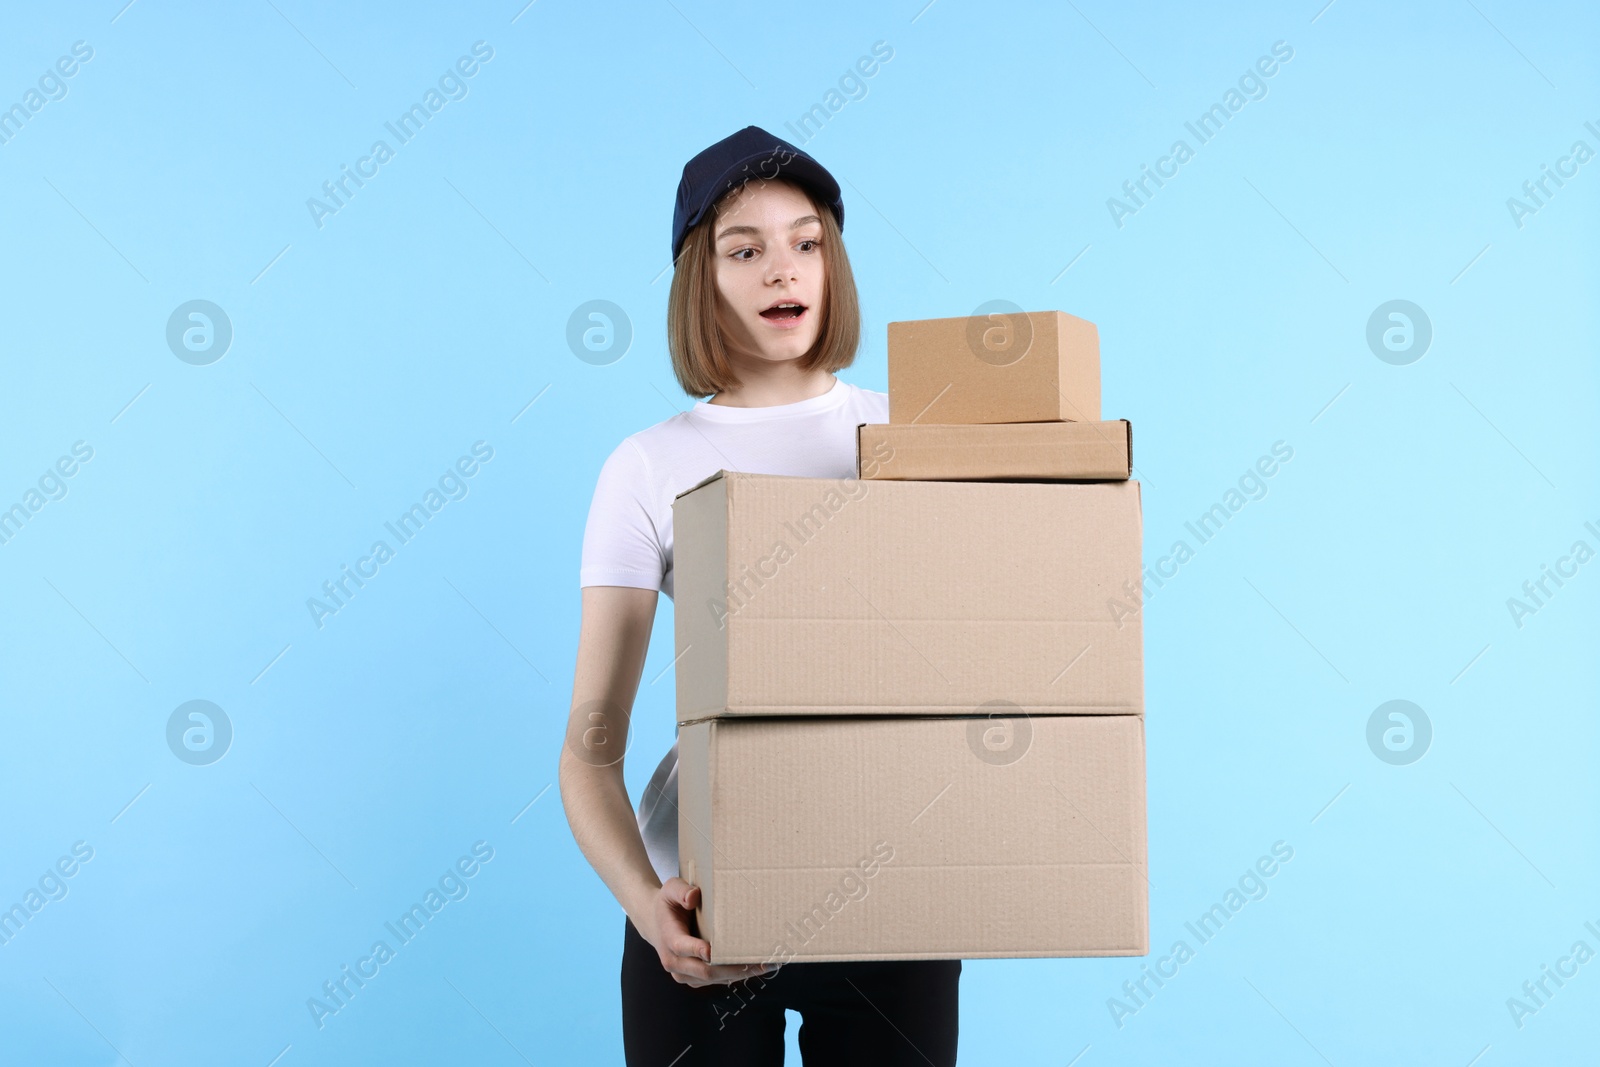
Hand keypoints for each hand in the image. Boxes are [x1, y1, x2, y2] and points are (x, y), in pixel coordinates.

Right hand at [641, 877, 777, 987]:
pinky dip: (735, 975)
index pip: (683, 947)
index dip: (699, 950)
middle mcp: (674, 962)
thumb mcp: (670, 889)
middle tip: (759, 963)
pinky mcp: (694, 978)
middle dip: (733, 968)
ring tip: (765, 966)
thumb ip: (681, 890)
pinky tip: (754, 967)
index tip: (716, 951)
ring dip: (739, 974)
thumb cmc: (667, 903)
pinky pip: (716, 980)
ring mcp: (684, 973)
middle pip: (705, 970)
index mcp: (668, 938)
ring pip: (713, 979)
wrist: (655, 922)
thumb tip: (694, 897)